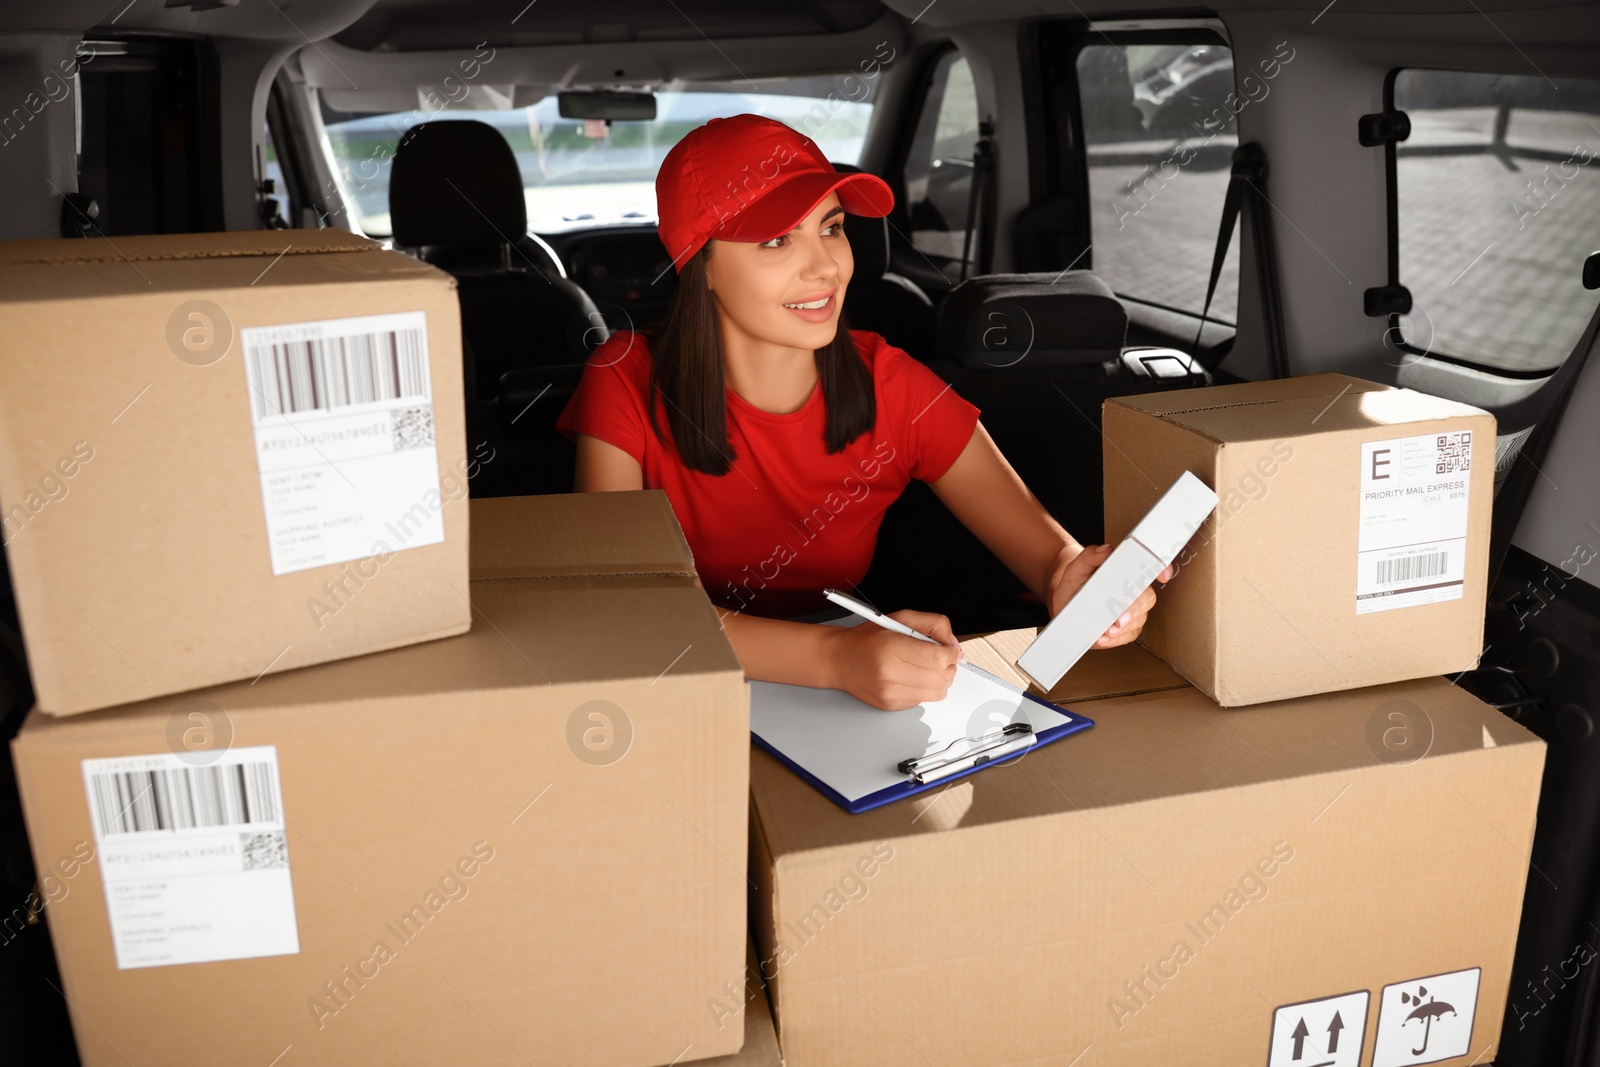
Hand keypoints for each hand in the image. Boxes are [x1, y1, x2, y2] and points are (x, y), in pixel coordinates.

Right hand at [823, 609, 965, 710]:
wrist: (840, 659)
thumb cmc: (868, 639)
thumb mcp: (901, 618)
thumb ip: (933, 624)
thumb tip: (954, 644)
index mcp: (893, 648)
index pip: (939, 658)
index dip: (951, 653)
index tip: (949, 649)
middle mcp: (890, 673)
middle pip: (942, 677)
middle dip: (948, 666)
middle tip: (940, 657)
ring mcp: (891, 693)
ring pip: (938, 693)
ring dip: (939, 680)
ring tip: (928, 668)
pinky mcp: (891, 705)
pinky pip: (923, 700)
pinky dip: (924, 689)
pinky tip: (912, 677)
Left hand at [1044, 544, 1173, 648]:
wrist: (1066, 600)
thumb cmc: (1076, 581)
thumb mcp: (1077, 567)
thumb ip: (1090, 555)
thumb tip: (1106, 549)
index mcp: (1127, 572)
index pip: (1152, 568)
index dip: (1162, 568)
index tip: (1162, 575)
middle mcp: (1135, 591)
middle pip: (1147, 599)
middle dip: (1135, 610)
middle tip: (1119, 619)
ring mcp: (1133, 611)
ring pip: (1140, 620)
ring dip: (1124, 628)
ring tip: (1105, 631)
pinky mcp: (1127, 629)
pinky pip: (1129, 635)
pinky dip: (1116, 639)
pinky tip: (1102, 638)